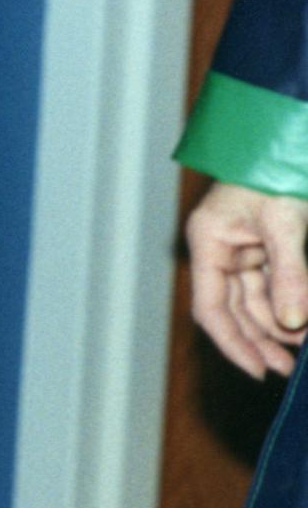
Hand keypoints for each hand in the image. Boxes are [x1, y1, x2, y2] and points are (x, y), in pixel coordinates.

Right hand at [187, 179, 307, 377]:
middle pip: (232, 310)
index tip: (258, 369)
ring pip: (252, 302)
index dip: (232, 342)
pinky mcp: (261, 248)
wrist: (290, 138)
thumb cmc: (276, 168)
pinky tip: (300, 323)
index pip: (212, 307)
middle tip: (284, 369)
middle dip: (258, 341)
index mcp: (208, 242)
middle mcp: (219, 250)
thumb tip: (294, 322)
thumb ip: (289, 273)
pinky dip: (285, 305)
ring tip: (300, 348)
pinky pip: (269, 286)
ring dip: (275, 327)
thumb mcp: (286, 221)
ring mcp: (239, 250)